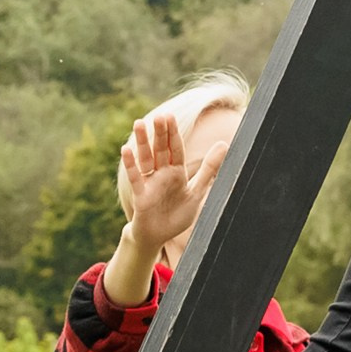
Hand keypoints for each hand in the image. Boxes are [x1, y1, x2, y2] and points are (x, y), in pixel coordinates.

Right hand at [120, 113, 225, 261]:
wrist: (159, 236)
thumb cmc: (176, 214)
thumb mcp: (197, 190)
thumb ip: (209, 168)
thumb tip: (224, 144)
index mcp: (176, 172)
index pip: (175, 148)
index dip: (173, 133)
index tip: (170, 116)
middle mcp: (162, 174)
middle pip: (160, 150)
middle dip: (160, 133)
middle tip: (160, 115)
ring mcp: (150, 183)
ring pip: (146, 159)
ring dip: (142, 142)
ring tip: (139, 123)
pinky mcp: (141, 196)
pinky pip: (136, 178)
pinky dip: (131, 165)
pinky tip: (126, 150)